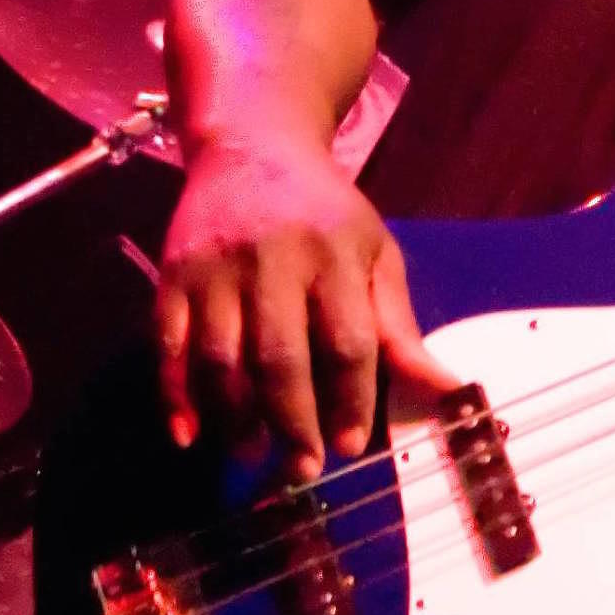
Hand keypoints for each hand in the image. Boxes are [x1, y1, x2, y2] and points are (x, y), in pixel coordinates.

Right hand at [156, 128, 451, 476]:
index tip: (354, 446)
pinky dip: (174, 396)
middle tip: (303, 468)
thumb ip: (400, 326)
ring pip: (219, 358)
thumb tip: (447, 389)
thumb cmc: (327, 212)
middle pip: (279, 357)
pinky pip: (167, 346)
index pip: (347, 341)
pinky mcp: (172, 275)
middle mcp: (274, 262)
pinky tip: (188, 436)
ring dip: (234, 417)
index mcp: (336, 256)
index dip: (352, 399)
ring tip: (253, 455)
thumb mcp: (375, 254)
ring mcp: (216, 269)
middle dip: (292, 421)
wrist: (253, 145)